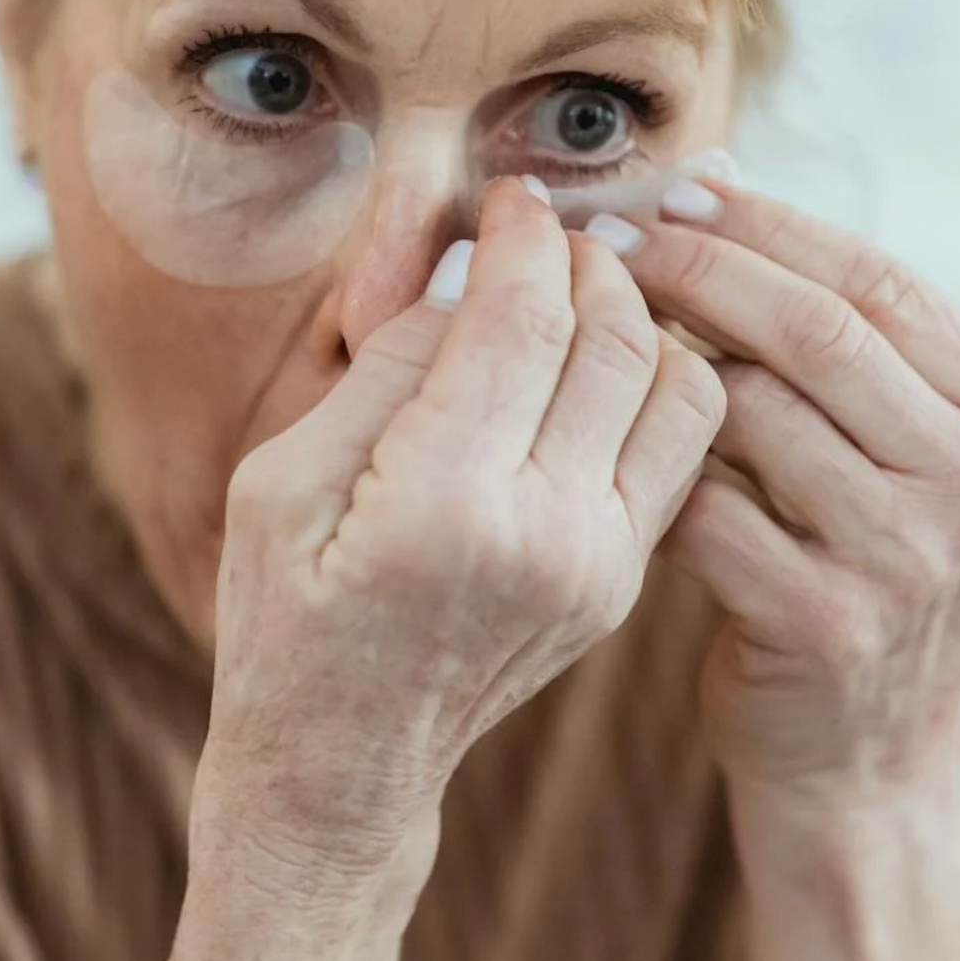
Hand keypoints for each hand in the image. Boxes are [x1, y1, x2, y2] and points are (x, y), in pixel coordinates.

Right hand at [195, 178, 724, 892]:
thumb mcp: (281, 481)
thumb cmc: (284, 615)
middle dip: (588, 257)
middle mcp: (546, 536)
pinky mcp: (625, 582)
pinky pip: (679, 445)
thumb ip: (383, 367)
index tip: (510, 196)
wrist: (342, 765)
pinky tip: (606, 353)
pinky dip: (659, 377)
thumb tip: (468, 274)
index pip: (523, 321)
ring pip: (679, 385)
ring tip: (583, 283)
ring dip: (641, 312)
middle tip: (548, 227)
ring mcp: (600, 566)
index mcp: (443, 506)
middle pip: (615, 338)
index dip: (522, 236)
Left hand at [619, 177, 959, 798]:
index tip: (670, 187)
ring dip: (661, 366)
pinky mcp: (828, 624)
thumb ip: (832, 330)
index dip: (763, 222)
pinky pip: (704, 505)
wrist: (863, 756)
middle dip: (694, 266)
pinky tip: (612, 450)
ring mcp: (913, 558)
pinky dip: (648, 469)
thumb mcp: (890, 447)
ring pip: (751, 410)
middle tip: (601, 234)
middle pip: (816, 330)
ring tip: (601, 337)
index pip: (877, 279)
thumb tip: (720, 173)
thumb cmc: (855, 564)